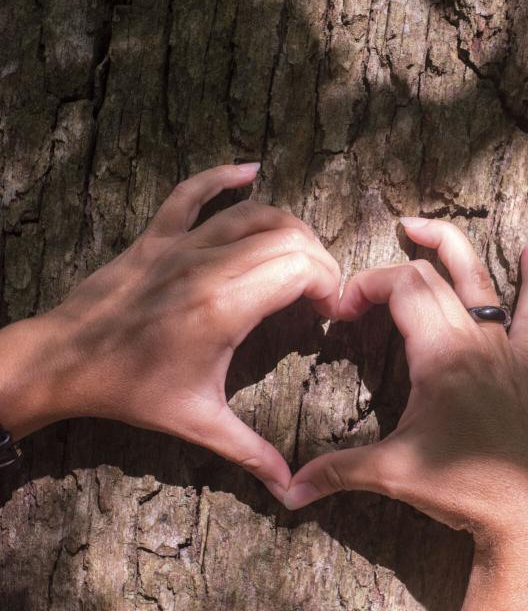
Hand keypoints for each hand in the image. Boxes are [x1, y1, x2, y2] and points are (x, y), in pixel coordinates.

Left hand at [0, 164, 340, 501]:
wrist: (66, 361)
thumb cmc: (131, 390)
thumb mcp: (197, 421)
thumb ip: (249, 452)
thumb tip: (290, 490)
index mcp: (225, 305)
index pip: (302, 267)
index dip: (330, 284)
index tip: (329, 314)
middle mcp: (209, 264)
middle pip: (289, 236)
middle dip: (319, 261)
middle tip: (319, 296)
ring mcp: (182, 244)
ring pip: (255, 212)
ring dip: (290, 229)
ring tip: (301, 258)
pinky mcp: (158, 236)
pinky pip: (192, 192)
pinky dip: (222, 176)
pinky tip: (248, 169)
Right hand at [284, 218, 527, 609]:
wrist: (524, 516)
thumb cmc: (461, 489)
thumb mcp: (392, 472)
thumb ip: (336, 471)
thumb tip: (289, 491)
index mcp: (442, 354)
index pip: (401, 287)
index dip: (364, 285)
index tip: (339, 311)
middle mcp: (474, 339)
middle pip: (427, 277)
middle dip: (384, 275)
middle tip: (355, 297)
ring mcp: (501, 348)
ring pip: (477, 278)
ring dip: (447, 246)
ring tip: (416, 225)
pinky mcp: (520, 364)